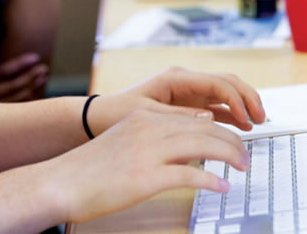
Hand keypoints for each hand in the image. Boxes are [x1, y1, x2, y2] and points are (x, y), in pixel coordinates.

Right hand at [0, 52, 48, 101]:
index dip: (20, 63)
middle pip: (12, 86)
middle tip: (44, 68)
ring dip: (31, 88)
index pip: (2, 71)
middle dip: (30, 76)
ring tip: (42, 78)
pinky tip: (35, 95)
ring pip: (15, 100)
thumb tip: (8, 63)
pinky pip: (14, 112)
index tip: (35, 57)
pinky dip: (26, 103)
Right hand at [46, 108, 249, 223]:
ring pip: (202, 146)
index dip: (219, 129)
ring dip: (229, 157)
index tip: (233, 141)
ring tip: (242, 167)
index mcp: (144, 118)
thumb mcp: (124, 141)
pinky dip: (210, 181)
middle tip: (246, 155)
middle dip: (231, 142)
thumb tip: (184, 139)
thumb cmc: (89, 169)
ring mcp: (148, 152)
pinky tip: (221, 187)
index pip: (193, 118)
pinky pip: (189, 175)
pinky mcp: (146, 177)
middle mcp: (149, 129)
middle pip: (204, 129)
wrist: (61, 182)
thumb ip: (152, 136)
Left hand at [87, 66, 266, 136]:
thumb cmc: (119, 113)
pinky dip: (231, 114)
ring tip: (257, 123)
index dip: (236, 99)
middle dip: (247, 97)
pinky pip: (217, 106)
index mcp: (176, 78)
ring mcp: (189, 92)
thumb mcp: (146, 115)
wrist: (100, 117)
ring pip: (225, 93)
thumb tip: (208, 117)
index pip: (217, 83)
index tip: (247, 118)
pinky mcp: (188, 104)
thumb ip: (177, 116)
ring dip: (243, 105)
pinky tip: (242, 126)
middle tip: (261, 118)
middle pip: (227, 83)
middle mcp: (186, 81)